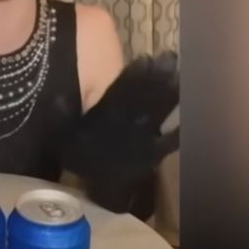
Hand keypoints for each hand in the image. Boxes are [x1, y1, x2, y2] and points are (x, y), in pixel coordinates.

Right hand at [57, 50, 179, 213]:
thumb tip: (57, 96)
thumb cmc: (82, 160)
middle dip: (158, 76)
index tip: (145, 57)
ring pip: (160, 110)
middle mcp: (128, 123)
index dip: (134, 74)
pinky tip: (191, 117)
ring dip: (171, 93)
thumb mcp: (62, 137)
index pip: (121, 90)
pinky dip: (181, 128)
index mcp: (106, 115)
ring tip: (181, 75)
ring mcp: (145, 137)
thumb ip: (60, 116)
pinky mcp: (156, 151)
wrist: (101, 191)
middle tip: (170, 57)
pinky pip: (172, 138)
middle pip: (145, 95)